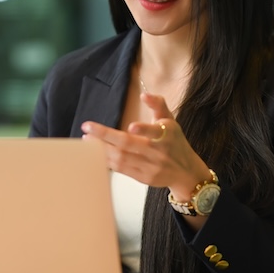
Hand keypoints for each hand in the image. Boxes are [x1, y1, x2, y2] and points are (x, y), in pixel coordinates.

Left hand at [81, 92, 210, 195]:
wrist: (186, 173)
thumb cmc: (175, 141)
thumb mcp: (171, 120)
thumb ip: (158, 104)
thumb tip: (144, 95)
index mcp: (167, 134)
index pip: (155, 131)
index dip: (144, 129)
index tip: (131, 127)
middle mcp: (159, 151)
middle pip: (130, 144)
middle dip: (106, 136)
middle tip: (87, 127)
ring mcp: (151, 166)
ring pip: (122, 158)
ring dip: (102, 149)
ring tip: (87, 139)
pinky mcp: (144, 178)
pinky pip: (122, 169)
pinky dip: (107, 161)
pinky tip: (95, 153)